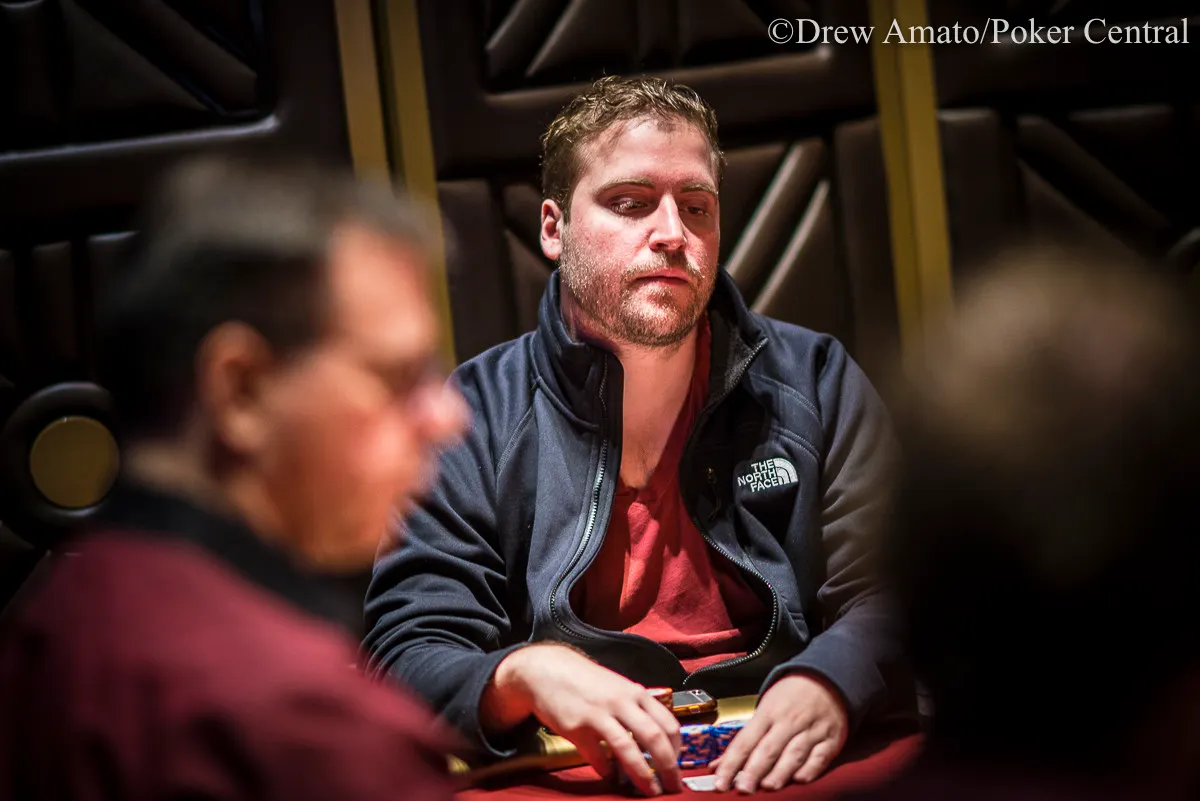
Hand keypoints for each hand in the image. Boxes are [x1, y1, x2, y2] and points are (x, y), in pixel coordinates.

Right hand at [481, 644, 682, 795]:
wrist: (549, 670)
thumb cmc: (588, 682)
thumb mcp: (619, 688)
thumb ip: (638, 710)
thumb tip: (658, 741)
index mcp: (636, 693)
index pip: (668, 723)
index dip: (677, 749)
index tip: (678, 766)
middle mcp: (621, 702)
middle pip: (654, 738)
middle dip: (668, 767)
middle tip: (673, 786)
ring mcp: (599, 714)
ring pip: (627, 749)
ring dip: (642, 775)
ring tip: (650, 790)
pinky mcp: (577, 727)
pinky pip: (598, 757)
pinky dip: (607, 772)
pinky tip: (611, 777)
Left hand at [712, 674, 848, 792]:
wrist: (826, 678)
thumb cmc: (791, 697)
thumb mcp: (765, 709)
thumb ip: (744, 740)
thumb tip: (719, 765)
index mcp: (767, 713)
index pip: (744, 742)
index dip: (731, 763)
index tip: (720, 781)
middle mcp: (788, 722)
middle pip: (768, 749)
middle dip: (754, 770)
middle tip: (743, 788)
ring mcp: (811, 730)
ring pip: (794, 754)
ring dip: (780, 772)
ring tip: (768, 786)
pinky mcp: (830, 740)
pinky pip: (820, 757)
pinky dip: (810, 768)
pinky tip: (800, 778)